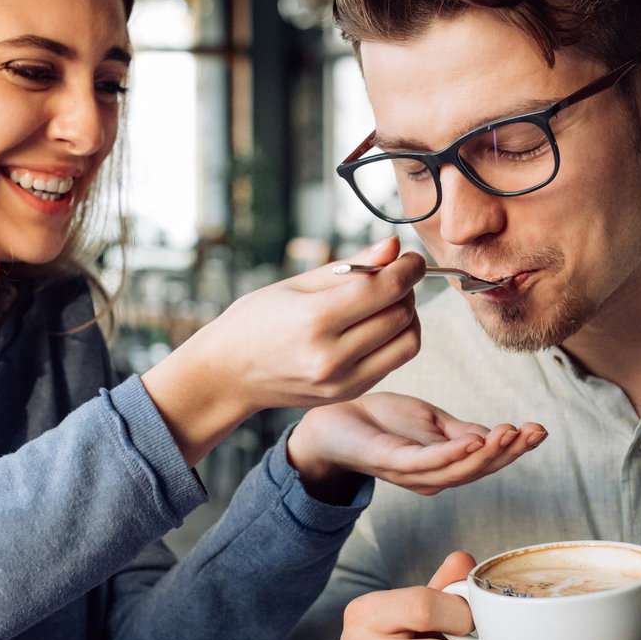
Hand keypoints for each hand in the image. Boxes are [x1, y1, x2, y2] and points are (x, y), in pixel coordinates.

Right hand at [142, 237, 423, 464]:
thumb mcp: (297, 284)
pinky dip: (395, 339)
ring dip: (408, 317)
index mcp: (314, 320)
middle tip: (394, 277)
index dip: (408, 269)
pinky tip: (374, 326)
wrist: (229, 374)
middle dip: (407, 290)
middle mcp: (331, 356)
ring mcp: (342, 381)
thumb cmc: (257, 321)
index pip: (385, 289)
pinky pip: (393, 362)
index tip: (411, 258)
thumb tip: (394, 246)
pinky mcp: (349, 394)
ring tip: (387, 302)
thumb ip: (351, 267)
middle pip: (401, 315)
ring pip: (407, 343)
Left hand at [289, 393, 545, 497]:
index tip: (540, 430)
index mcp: (443, 466)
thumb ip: (462, 431)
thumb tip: (498, 435)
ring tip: (512, 432)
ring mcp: (411, 473)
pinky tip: (473, 441)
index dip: (515, 448)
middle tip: (535, 432)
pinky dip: (452, 454)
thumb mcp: (431, 421)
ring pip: (458, 470)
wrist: (334, 418)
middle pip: (478, 470)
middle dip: (511, 452)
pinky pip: (426, 462)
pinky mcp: (391, 462)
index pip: (486, 460)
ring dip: (488, 453)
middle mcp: (431, 477)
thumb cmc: (381, 421)